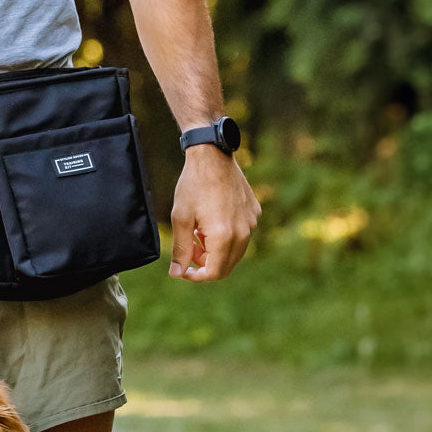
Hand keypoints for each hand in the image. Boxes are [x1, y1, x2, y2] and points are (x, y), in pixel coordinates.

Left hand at [169, 146, 260, 281]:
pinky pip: (241, 235)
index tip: (183, 270)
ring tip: (198, 233)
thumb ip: (180, 250)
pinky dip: (225, 237)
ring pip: (234, 252)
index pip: (215, 273)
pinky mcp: (254, 212)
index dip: (197, 276)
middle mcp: (243, 231)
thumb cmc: (193, 185)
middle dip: (205, 264)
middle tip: (189, 248)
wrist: (212, 155)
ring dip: (215, 251)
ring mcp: (251, 221)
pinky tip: (209, 221)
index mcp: (224, 236)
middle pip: (226, 265)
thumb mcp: (180, 219)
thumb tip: (177, 274)